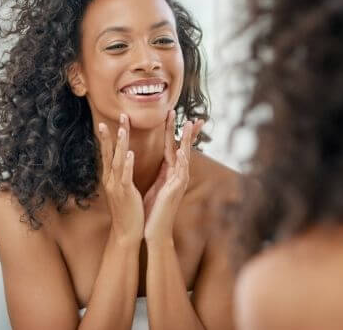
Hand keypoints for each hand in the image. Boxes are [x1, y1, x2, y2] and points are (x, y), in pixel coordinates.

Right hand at [98, 114, 143, 245]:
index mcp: (111, 178)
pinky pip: (125, 176)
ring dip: (119, 144)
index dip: (107, 138)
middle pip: (109, 153)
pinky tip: (129, 153)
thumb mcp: (122, 189)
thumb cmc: (128, 210)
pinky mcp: (125, 193)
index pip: (107, 154)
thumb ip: (121, 175)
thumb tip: (122, 162)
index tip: (107, 122)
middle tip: (116, 117)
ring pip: (117, 161)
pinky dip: (127, 164)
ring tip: (122, 129)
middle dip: (111, 134)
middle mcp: (110, 179)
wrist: (126, 233)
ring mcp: (116, 186)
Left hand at [143, 110, 203, 242]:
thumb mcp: (157, 186)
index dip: (174, 130)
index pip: (172, 145)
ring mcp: (179, 182)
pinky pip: (180, 173)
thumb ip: (162, 172)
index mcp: (170, 172)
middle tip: (184, 111)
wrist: (154, 231)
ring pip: (184, 156)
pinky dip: (181, 161)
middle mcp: (178, 174)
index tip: (173, 114)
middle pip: (181, 146)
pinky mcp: (176, 190)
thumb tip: (164, 160)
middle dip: (183, 129)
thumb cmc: (154, 210)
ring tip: (188, 124)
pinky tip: (180, 151)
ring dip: (186, 140)